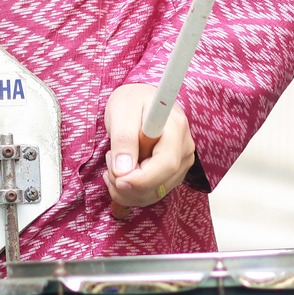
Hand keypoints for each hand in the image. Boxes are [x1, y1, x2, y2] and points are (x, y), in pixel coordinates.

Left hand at [103, 83, 195, 221]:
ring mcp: (181, 162)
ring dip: (127, 189)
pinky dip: (131, 190)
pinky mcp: (173, 174)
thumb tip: (123, 171)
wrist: (139, 100)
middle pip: (160, 184)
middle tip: (108, 163)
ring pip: (154, 193)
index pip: (166, 165)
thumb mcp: (121, 111)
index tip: (117, 178)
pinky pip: (152, 193)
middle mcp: (184, 148)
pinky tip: (121, 171)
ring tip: (113, 162)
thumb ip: (123, 139)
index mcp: (176, 128)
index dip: (141, 179)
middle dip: (128, 185)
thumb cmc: (131, 101)